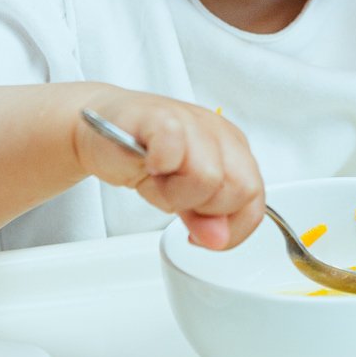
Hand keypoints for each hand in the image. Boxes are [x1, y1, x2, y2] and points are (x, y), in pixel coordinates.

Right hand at [73, 88, 266, 250]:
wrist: (100, 126)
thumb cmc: (143, 156)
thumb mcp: (179, 196)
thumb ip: (203, 219)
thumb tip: (218, 239)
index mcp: (233, 152)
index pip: (255, 200)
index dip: (232, 227)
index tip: (202, 233)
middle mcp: (219, 134)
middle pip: (239, 189)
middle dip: (203, 208)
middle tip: (173, 195)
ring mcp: (193, 122)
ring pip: (210, 177)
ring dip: (174, 192)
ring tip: (156, 178)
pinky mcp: (161, 117)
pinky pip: (174, 147)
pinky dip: (159, 165)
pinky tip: (148, 164)